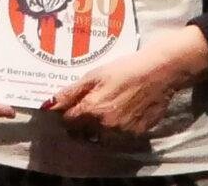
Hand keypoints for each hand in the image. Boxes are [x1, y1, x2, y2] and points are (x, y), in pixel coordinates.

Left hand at [46, 26, 207, 139]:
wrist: (160, 72)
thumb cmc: (125, 68)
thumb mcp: (94, 75)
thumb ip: (70, 93)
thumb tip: (48, 106)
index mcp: (92, 110)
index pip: (67, 121)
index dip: (67, 112)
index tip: (71, 104)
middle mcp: (104, 127)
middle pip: (81, 133)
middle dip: (80, 123)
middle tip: (87, 106)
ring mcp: (121, 134)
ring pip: (99, 138)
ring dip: (96, 129)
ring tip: (105, 109)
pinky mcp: (135, 135)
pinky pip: (117, 138)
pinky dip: (114, 129)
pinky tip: (121, 112)